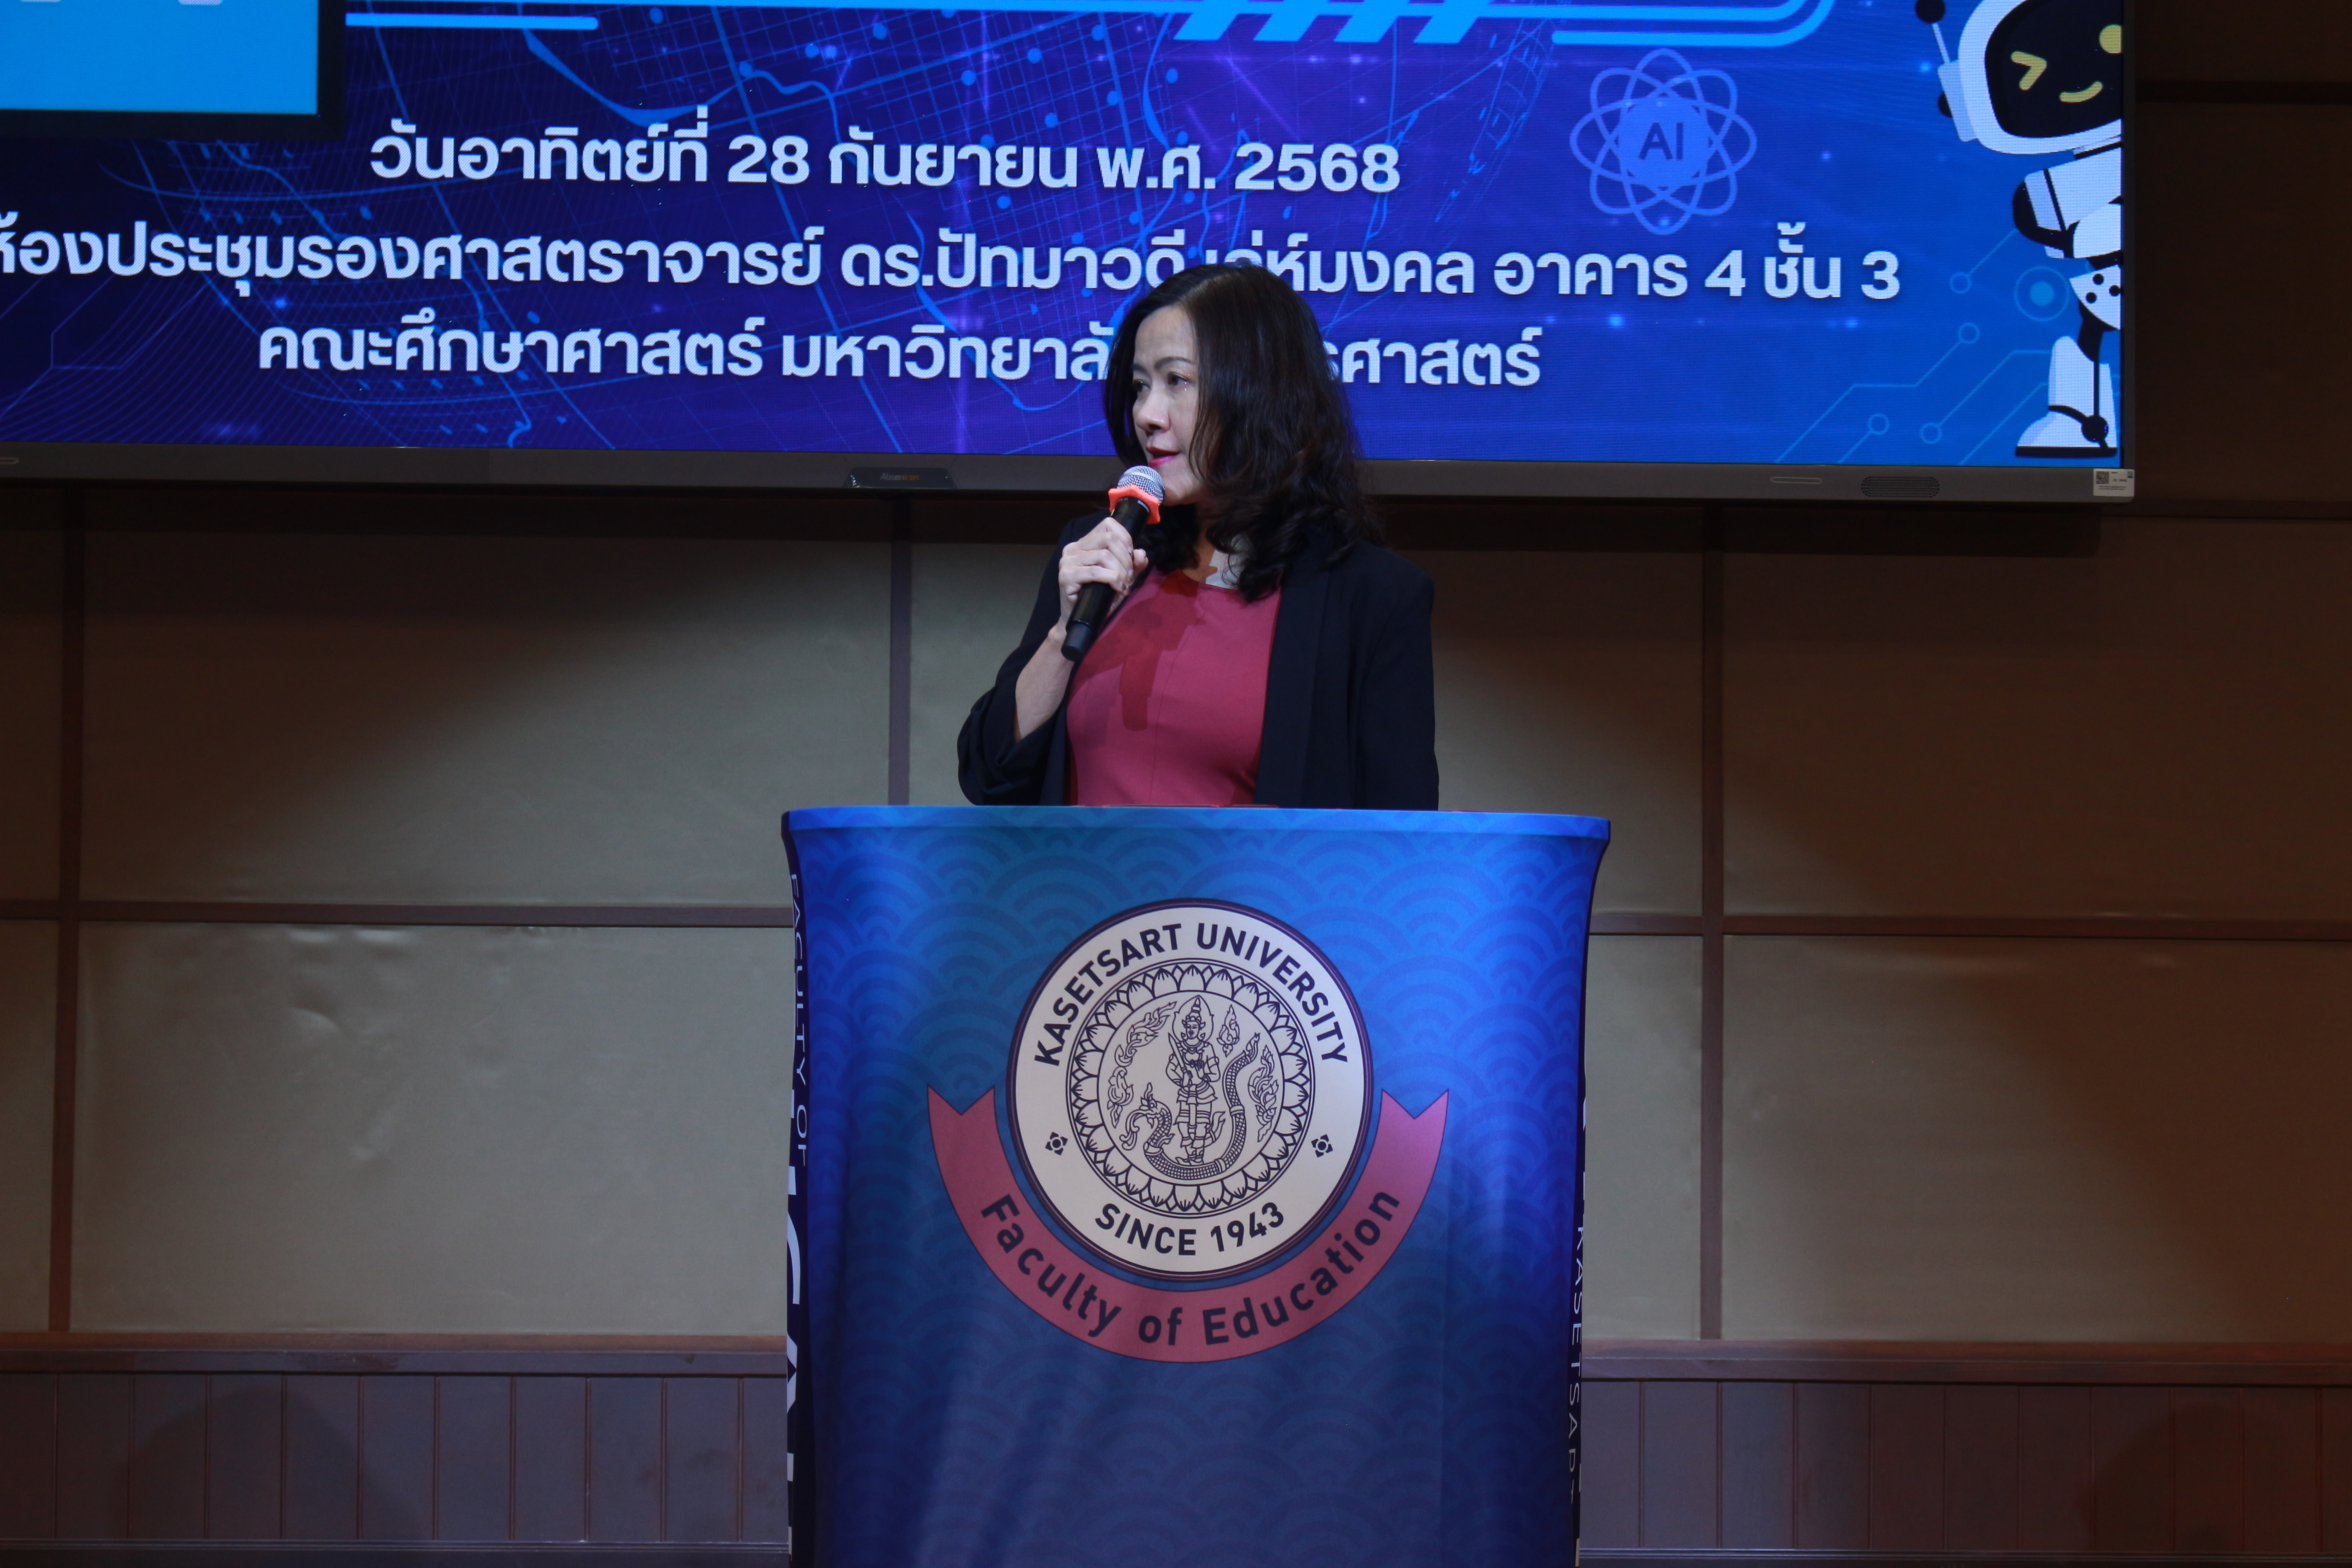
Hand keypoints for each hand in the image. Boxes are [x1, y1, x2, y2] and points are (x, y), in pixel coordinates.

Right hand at [1055, 516, 1148, 630]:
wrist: (1082, 619)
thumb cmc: (1099, 596)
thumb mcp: (1121, 577)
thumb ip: (1133, 564)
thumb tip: (1141, 553)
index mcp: (1084, 542)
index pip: (1108, 525)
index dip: (1125, 538)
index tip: (1131, 557)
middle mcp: (1073, 548)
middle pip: (1108, 539)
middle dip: (1125, 558)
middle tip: (1129, 577)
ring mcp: (1067, 561)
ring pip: (1104, 556)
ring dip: (1120, 572)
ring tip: (1124, 585)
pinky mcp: (1066, 576)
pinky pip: (1095, 572)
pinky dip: (1112, 579)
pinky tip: (1117, 588)